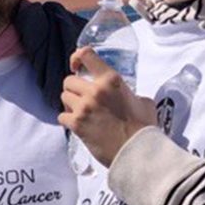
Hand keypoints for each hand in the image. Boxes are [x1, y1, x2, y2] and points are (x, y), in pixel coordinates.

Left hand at [59, 48, 156, 166]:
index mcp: (111, 80)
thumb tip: (126, 96)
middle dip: (74, 89)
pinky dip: (68, 120)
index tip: (76, 65)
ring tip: (83, 112)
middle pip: (69, 80)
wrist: (136, 150)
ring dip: (71, 104)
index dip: (77, 57)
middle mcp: (95, 91)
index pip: (87, 55)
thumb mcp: (143, 101)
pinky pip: (62, 116)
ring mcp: (84, 107)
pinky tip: (79, 124)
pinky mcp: (76, 123)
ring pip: (64, 97)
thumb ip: (129, 93)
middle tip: (83, 98)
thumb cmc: (143, 127)